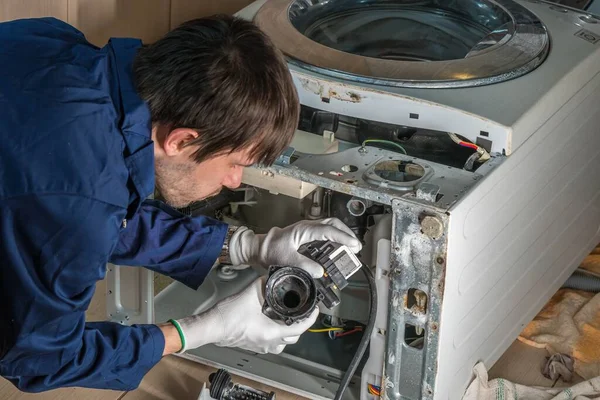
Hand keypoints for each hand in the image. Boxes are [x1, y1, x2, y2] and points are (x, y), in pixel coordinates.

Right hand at [174, 277, 317, 353]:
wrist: (212, 326)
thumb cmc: (228, 315)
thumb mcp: (251, 293)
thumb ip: (265, 284)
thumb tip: (274, 277)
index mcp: (272, 332)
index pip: (300, 327)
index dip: (310, 318)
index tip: (315, 309)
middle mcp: (269, 343)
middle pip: (294, 337)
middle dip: (300, 324)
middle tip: (302, 312)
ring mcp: (261, 346)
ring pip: (283, 343)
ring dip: (288, 331)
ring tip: (288, 318)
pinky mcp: (253, 345)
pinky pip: (272, 343)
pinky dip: (276, 334)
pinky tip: (272, 323)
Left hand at [228, 218, 361, 277]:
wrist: (260, 248)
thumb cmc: (270, 251)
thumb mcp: (286, 260)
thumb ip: (303, 265)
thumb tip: (320, 271)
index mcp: (304, 230)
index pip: (328, 230)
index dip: (342, 237)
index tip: (354, 245)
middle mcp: (308, 227)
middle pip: (333, 224)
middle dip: (346, 234)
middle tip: (356, 247)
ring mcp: (308, 230)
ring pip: (330, 227)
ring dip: (342, 236)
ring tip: (351, 248)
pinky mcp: (308, 236)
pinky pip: (325, 234)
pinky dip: (335, 239)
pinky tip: (339, 250)